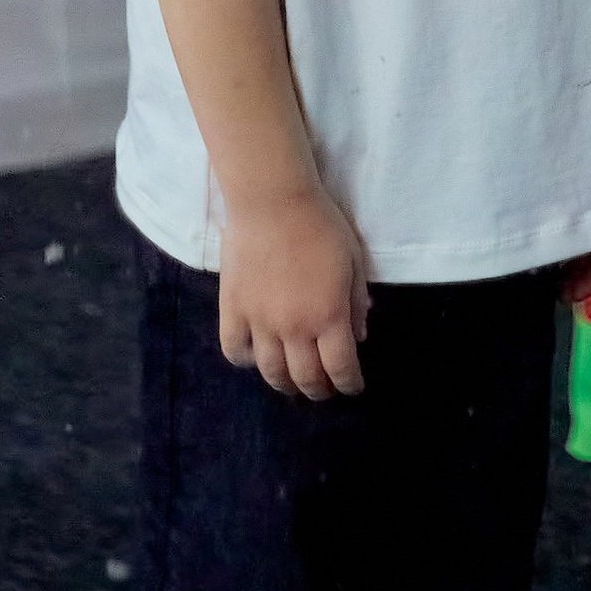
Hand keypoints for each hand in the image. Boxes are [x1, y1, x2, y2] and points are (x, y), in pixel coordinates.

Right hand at [217, 185, 370, 398]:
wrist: (272, 200)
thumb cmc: (320, 224)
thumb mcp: (353, 261)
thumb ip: (357, 303)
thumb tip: (358, 337)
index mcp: (328, 316)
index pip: (341, 369)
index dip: (349, 384)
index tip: (352, 387)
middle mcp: (294, 328)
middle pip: (306, 378)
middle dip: (320, 390)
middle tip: (324, 388)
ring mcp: (259, 322)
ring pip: (271, 372)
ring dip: (285, 383)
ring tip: (291, 381)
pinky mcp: (232, 310)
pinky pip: (235, 350)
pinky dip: (246, 360)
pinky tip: (255, 356)